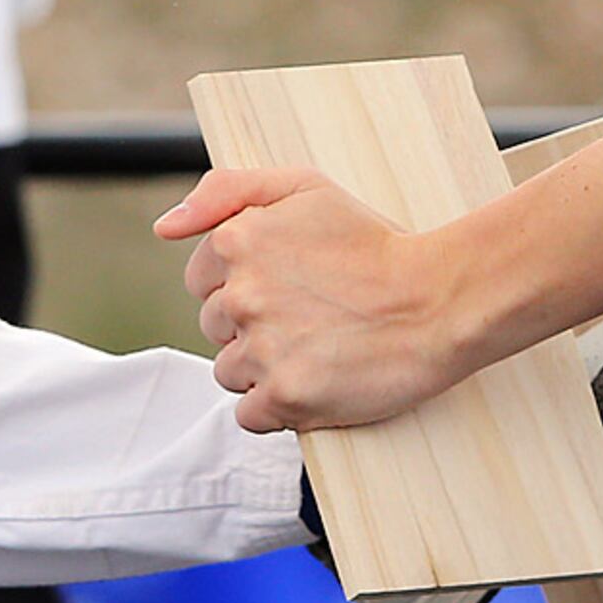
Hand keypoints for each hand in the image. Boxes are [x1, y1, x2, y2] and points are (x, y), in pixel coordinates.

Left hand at [153, 167, 468, 431]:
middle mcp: (241, 296)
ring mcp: (261, 350)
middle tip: (310, 316)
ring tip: (316, 348)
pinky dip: (278, 406)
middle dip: (254, 325)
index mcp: (237, 242)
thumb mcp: (305, 188)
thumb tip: (164, 228)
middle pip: (215, 328)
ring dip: (264, 367)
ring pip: (230, 373)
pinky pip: (251, 415)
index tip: (288, 286)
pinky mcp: (286, 397)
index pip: (202, 281)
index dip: (244, 285)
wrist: (438, 300)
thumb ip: (227, 191)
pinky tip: (315, 379)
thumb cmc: (376, 245)